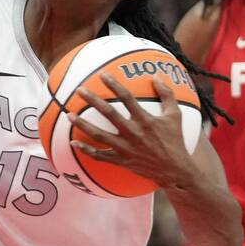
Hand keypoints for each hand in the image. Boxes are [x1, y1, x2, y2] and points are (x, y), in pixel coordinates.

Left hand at [68, 74, 196, 188]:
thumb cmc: (175, 141)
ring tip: (69, 115)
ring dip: (83, 125)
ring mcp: (126, 148)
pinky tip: (73, 143)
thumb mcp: (175, 116)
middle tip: (80, 90)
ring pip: (99, 135)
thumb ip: (167, 95)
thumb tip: (157, 77)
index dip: (114, 85)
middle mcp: (133, 133)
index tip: (102, 74)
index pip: (127, 98)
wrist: (175, 171)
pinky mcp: (121, 161)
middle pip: (109, 114)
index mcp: (145, 120)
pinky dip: (86, 150)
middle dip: (93, 100)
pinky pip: (100, 156)